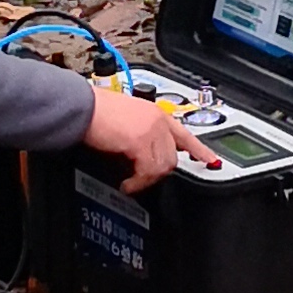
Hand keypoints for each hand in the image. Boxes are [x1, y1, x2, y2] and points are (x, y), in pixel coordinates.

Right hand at [81, 83, 219, 190]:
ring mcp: (151, 131)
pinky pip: (147, 172)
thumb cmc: (96, 112)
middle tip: (142, 179)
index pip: (185, 134)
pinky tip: (127, 184)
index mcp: (156, 113)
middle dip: (159, 172)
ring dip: (147, 180)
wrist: (82, 107)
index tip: (210, 160)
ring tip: (132, 183)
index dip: (199, 149)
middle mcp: (158, 121)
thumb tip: (141, 155)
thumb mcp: (127, 119)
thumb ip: (141, 133)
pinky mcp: (140, 142)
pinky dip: (137, 183)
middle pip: (173, 157)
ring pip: (163, 166)